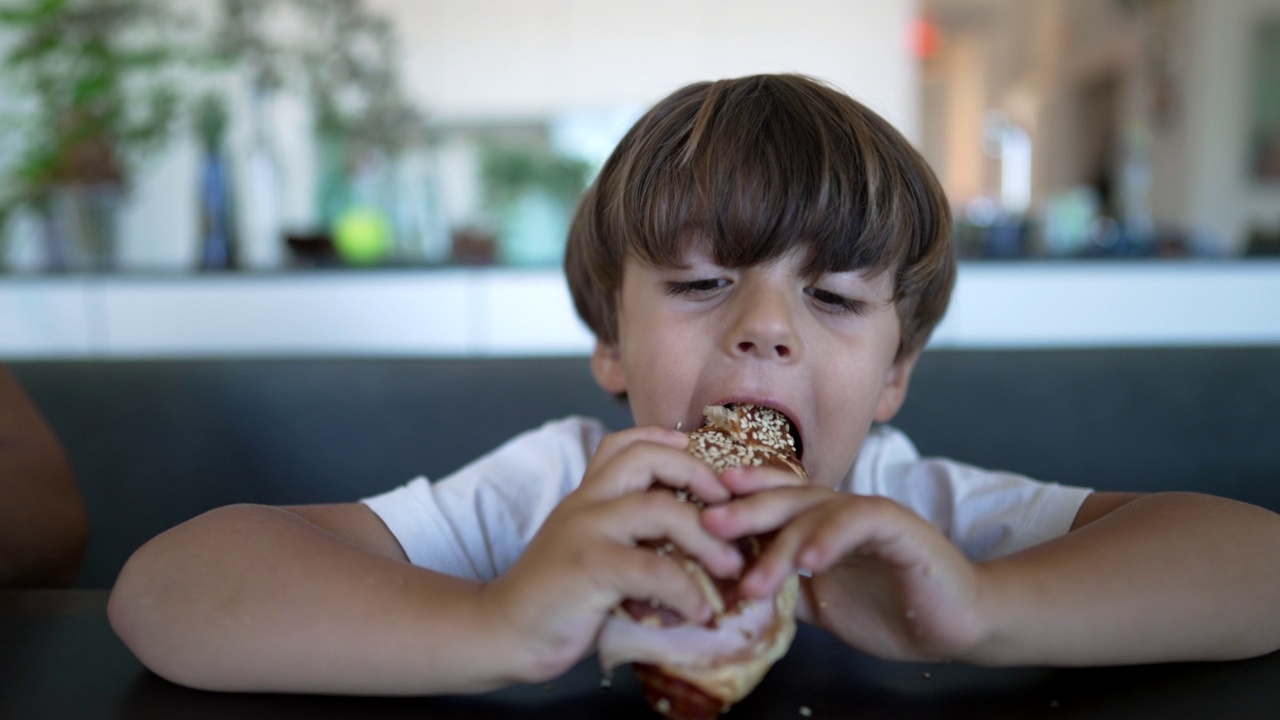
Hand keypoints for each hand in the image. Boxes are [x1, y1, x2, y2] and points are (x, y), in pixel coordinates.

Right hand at [481, 426, 744, 681]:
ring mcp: (585, 532)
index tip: (702, 459)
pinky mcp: (588, 569)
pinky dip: (686, 590)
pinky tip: (700, 611)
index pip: (624, 443)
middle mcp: (585, 503)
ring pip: (658, 509)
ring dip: (706, 537)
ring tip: (731, 567)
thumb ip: (625, 537)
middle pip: (647, 459)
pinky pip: (652, 569)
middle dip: (699, 474)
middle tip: (731, 509)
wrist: (502, 632)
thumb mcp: (589, 551)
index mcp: (587, 496)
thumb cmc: (555, 598)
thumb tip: (691, 542)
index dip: (668, 442)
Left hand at [701, 466, 986, 661]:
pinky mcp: (898, 526)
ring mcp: (867, 513)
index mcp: (816, 522)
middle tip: (706, 526)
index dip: (732, 501)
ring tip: (754, 577)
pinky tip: (809, 560)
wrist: (956, 623)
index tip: (694, 512)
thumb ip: (781, 593)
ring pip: (814, 510)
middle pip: (782, 497)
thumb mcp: (819, 605)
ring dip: (780, 542)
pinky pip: (858, 521)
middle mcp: (837, 509)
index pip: (768, 502)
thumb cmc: (890, 608)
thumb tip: (727, 598)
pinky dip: (830, 537)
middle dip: (742, 510)